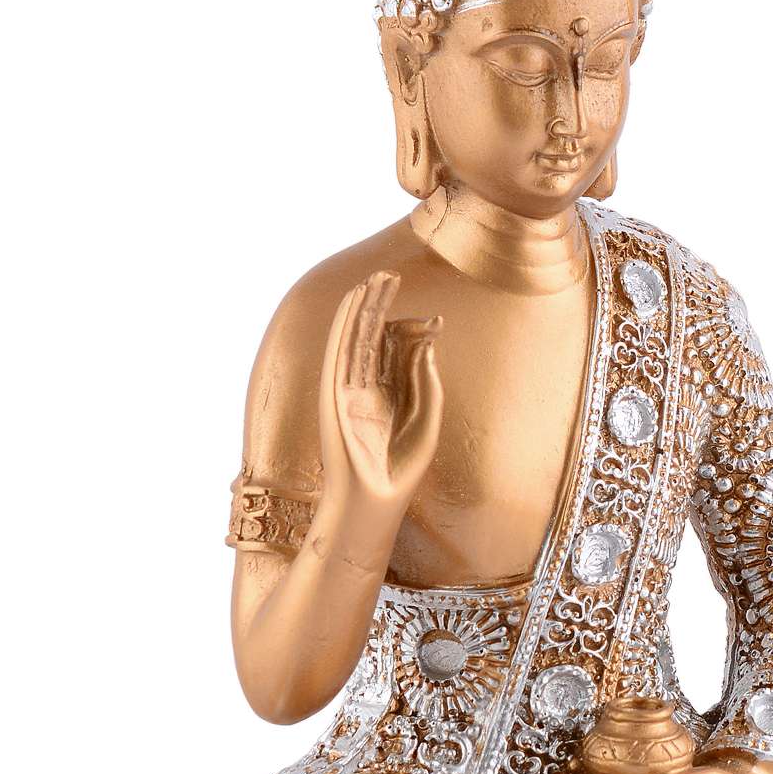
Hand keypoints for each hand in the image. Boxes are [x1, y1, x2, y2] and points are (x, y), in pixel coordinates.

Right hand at [315, 272, 442, 532]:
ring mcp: (350, 387)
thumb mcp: (427, 418)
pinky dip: (346, 324)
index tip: (437, 324)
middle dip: (382, 306)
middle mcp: (368, 386)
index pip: (398, 350)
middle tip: (391, 275)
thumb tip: (426, 342)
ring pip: (356, 337)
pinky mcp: (335, 392)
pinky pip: (340, 350)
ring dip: (364, 307)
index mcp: (390, 394)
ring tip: (374, 278)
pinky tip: (354, 301)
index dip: (415, 332)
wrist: (377, 498)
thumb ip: (426, 380)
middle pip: (374, 336)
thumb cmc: (402, 468)